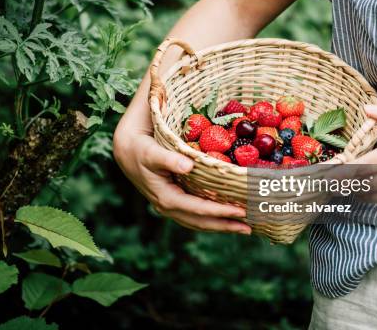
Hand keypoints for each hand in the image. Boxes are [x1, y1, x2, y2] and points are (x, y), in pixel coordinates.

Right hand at [113, 107, 250, 234]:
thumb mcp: (152, 152)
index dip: (219, 211)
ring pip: (199, 222)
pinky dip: (213, 218)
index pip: (197, 209)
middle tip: (250, 226)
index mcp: (165, 198)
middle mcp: (168, 207)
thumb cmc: (141, 149)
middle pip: (200, 222)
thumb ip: (169, 159)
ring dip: (221, 225)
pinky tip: (227, 216)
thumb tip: (188, 166)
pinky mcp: (175, 201)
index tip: (240, 210)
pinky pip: (196, 214)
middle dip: (225, 225)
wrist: (127, 150)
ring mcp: (171, 206)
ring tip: (244, 227)